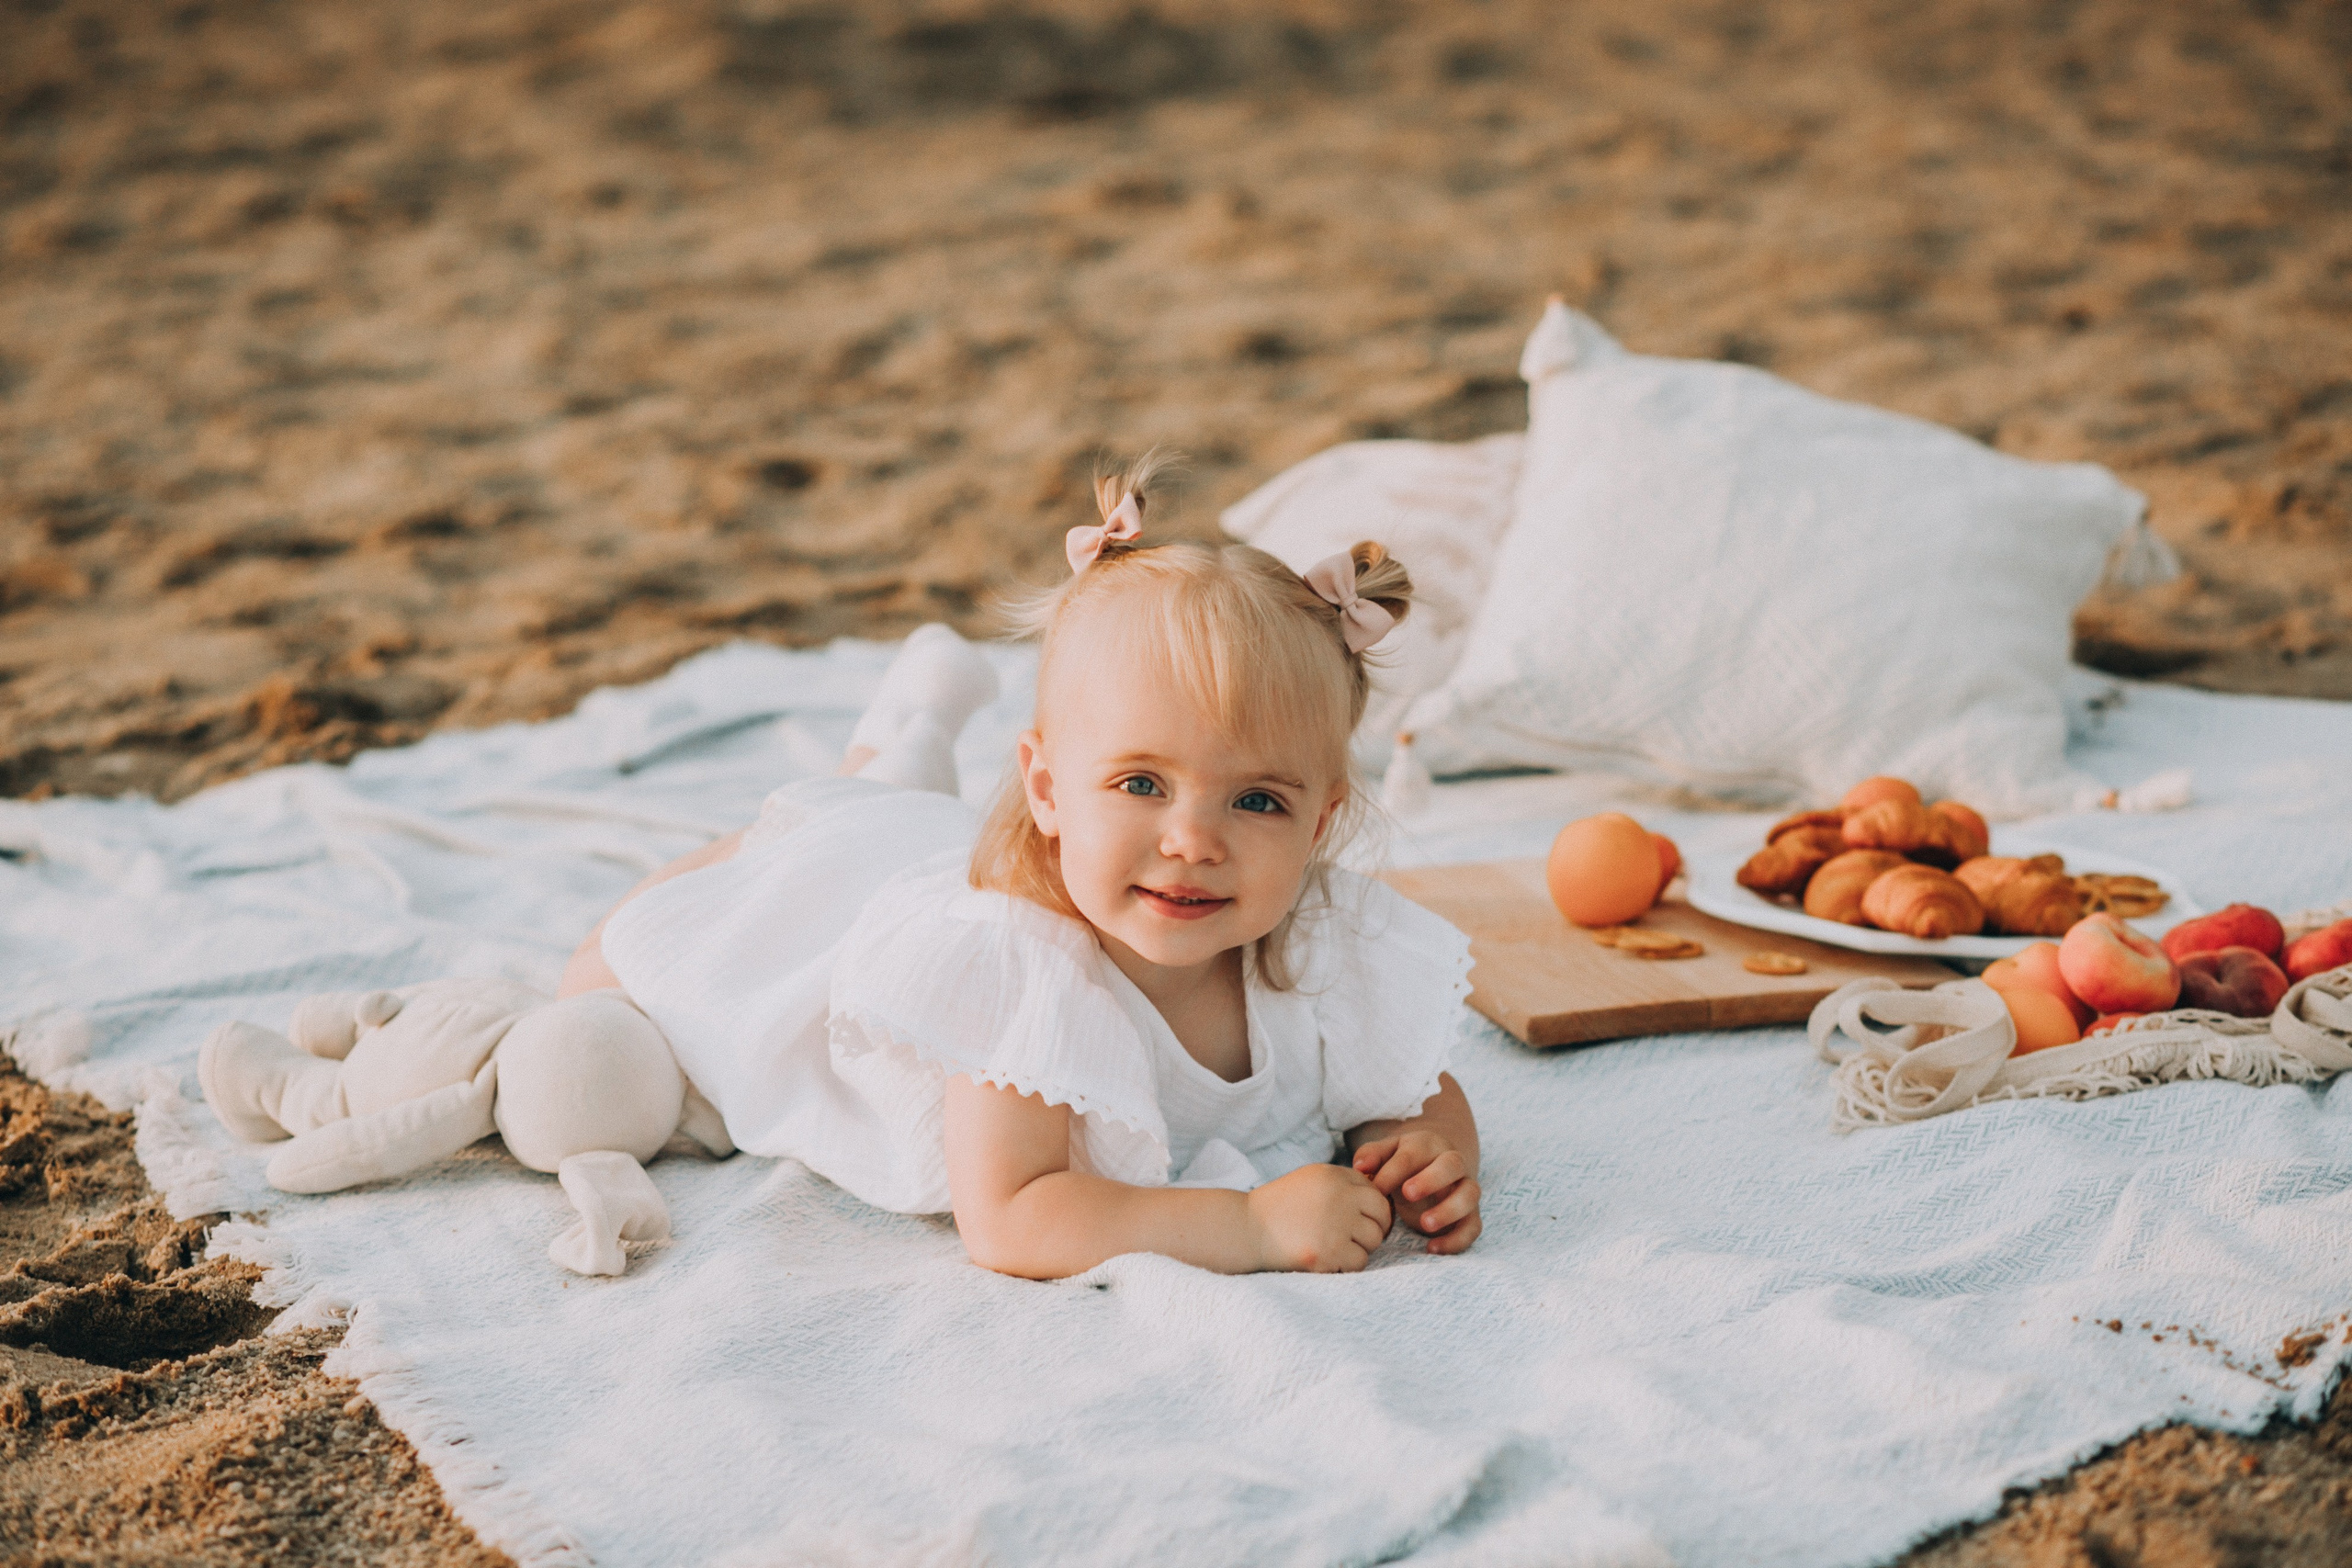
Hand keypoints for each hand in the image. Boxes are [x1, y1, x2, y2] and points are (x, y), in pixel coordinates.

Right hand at [1245, 1163, 1391, 1273]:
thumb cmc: (1279, 1207)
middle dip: (1373, 1228)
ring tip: (1336, 1247)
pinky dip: (1347, 1265)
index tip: (1359, 1221)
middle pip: (1382, 1216)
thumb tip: (1381, 1197)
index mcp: (1334, 1176)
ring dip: (1359, 1248)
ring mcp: (1334, 1225)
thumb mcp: (1310, 1180)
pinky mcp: (1327, 1253)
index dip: (1372, 1210)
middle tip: (1354, 1238)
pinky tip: (1328, 1260)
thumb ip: (1342, 1183)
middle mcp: (1339, 1196)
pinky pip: (1359, 1262)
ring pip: (1373, 1241)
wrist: (1245, 1229)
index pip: (1376, 1193)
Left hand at [1352, 1131, 1481, 1254]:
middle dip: (1432, 1179)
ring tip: (1424, 1225)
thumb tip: (1360, 1167)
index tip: (1377, 1189)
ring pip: (1470, 1194)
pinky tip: (1432, 1248)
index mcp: (1428, 1144)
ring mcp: (1465, 1187)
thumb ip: (1372, 1155)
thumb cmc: (1403, 1164)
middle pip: (1453, 1164)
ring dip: (1450, 1209)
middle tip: (1407, 1194)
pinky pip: (1473, 1226)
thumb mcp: (1386, 1154)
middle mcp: (1453, 1163)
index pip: (1414, 1154)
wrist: (1433, 1169)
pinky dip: (1457, 1239)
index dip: (1395, 1171)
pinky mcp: (1470, 1213)